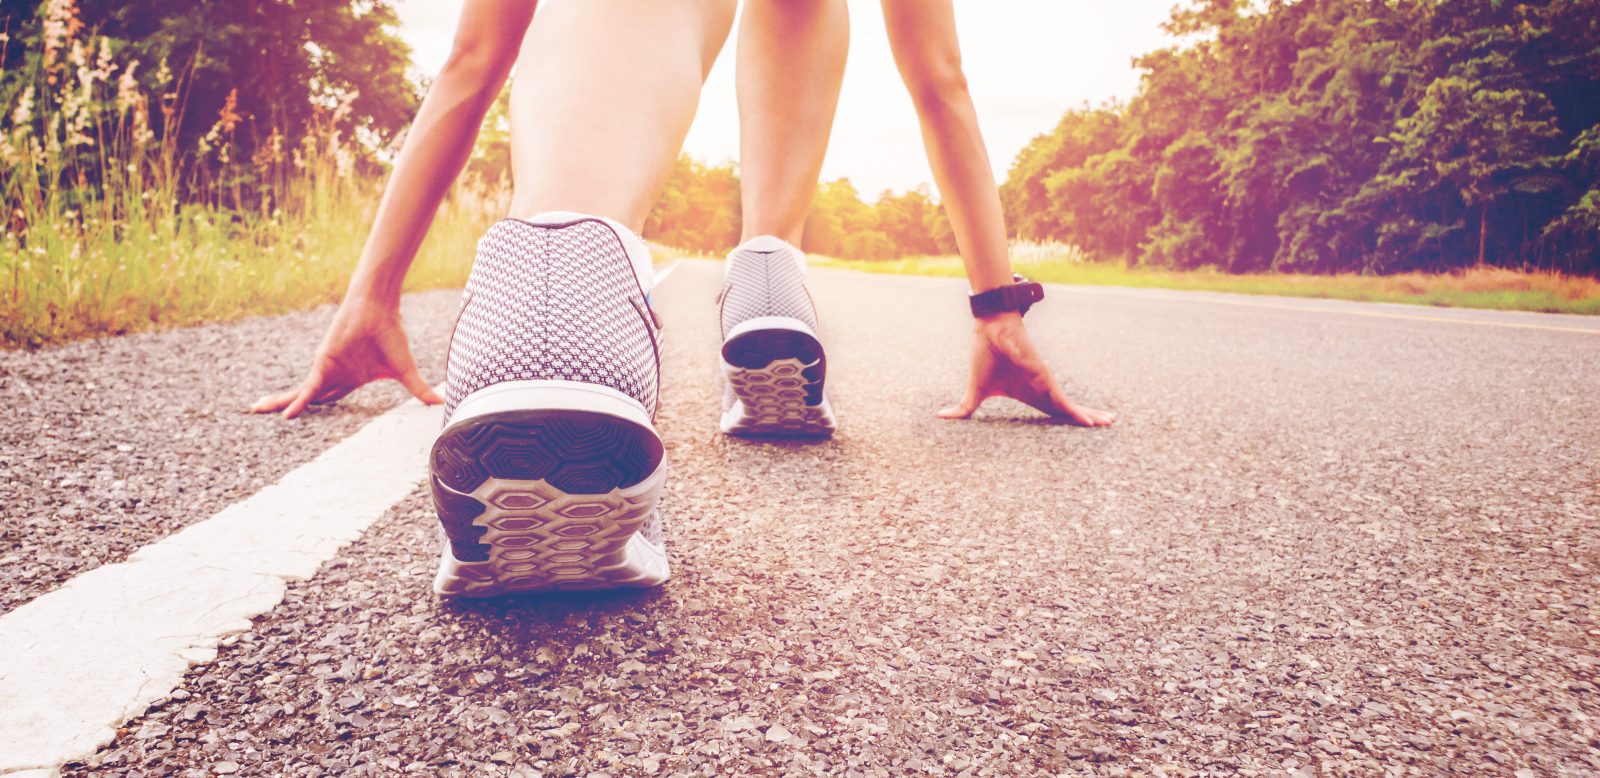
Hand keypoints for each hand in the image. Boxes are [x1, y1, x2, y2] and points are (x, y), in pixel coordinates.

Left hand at [251, 297, 442, 418]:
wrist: (379, 308)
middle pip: (309, 397)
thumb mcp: (405, 371)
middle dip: (289, 406)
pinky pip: (309, 390)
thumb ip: (419, 390)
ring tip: (256, 411)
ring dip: (280, 403)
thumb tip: (442, 404)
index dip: (316, 410)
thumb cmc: (391, 334)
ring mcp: (327, 371)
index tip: (301, 420)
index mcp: (351, 379)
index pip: (330, 399)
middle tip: (271, 416)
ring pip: (300, 394)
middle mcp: (335, 375)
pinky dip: (299, 402)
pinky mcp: (323, 365)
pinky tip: (287, 415)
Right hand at [938, 312, 1115, 426]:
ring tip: (1108, 423)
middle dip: (1087, 416)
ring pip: (1070, 406)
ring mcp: (1045, 385)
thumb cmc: (985, 355)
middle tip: (1108, 423)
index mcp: (1028, 393)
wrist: (991, 329)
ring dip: (1090, 416)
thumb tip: (940, 416)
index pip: (1051, 410)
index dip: (1066, 419)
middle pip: (1067, 408)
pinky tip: (1090, 422)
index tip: (1082, 426)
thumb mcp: (975, 390)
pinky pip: (1063, 401)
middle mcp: (1040, 390)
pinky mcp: (1045, 379)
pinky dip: (1077, 413)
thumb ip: (964, 408)